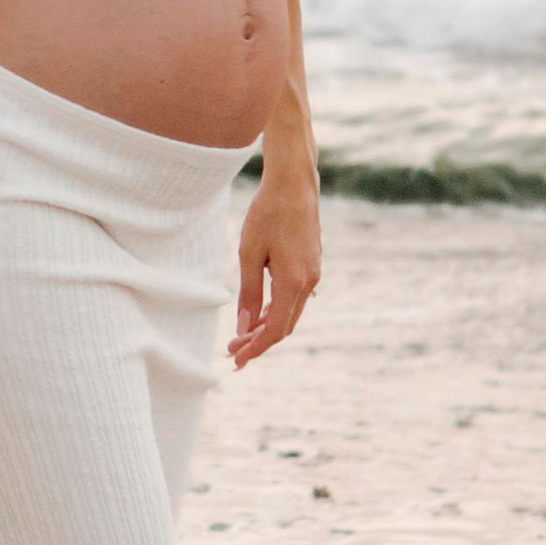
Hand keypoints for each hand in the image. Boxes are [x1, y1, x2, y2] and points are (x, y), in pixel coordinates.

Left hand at [232, 170, 320, 369]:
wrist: (294, 184)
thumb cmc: (268, 214)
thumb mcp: (249, 253)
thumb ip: (249, 293)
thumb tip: (244, 328)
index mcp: (293, 282)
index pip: (275, 329)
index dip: (256, 348)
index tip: (237, 360)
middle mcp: (308, 282)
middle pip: (285, 326)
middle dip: (259, 342)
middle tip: (232, 351)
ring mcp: (313, 274)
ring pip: (290, 313)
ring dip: (267, 327)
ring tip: (241, 335)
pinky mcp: (311, 265)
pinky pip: (294, 298)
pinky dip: (276, 310)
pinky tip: (258, 312)